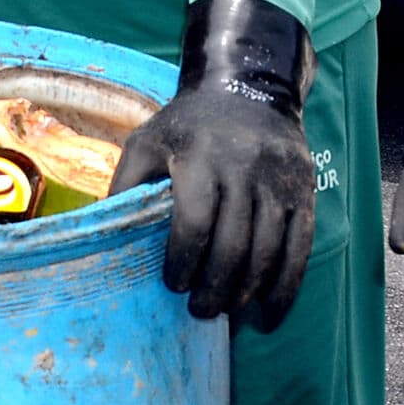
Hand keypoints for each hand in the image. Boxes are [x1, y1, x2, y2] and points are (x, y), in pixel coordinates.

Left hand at [109, 0, 316, 328]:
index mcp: (200, 156)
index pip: (194, 220)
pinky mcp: (305, 191)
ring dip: (247, 292)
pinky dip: (286, 287)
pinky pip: (300, 248)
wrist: (249, 90)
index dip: (183, 259)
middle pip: (233, 243)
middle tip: (199, 310)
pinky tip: (268, 314)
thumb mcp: (147, 141)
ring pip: (268, 250)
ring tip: (225, 311)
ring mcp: (279, 180)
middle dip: (214, 286)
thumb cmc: (187, 125)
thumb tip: (99, 232)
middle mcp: (244, 167)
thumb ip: (125, 183)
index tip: (172, 284)